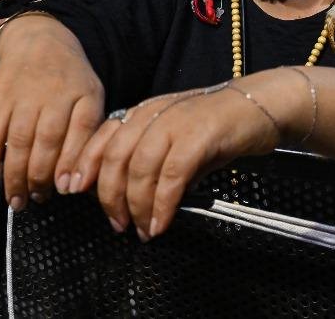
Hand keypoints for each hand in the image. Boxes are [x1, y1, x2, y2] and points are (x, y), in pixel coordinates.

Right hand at [0, 16, 104, 209]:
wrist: (38, 39)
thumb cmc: (70, 80)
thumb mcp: (92, 96)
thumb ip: (90, 134)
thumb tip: (79, 182)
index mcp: (85, 94)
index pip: (83, 129)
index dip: (73, 160)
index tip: (66, 190)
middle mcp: (55, 94)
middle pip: (47, 139)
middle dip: (41, 176)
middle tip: (38, 200)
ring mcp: (26, 96)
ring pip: (18, 140)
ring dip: (14, 176)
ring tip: (16, 202)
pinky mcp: (1, 99)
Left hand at [70, 78, 285, 239]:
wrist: (262, 105)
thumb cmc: (220, 129)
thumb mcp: (177, 143)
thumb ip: (151, 163)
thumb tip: (126, 198)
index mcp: (144, 112)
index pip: (102, 137)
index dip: (83, 165)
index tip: (72, 191)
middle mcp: (155, 113)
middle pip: (115, 156)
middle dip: (109, 196)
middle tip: (117, 225)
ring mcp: (177, 122)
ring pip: (140, 168)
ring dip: (137, 206)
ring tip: (142, 230)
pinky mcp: (200, 135)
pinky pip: (171, 175)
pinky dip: (162, 203)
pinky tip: (161, 223)